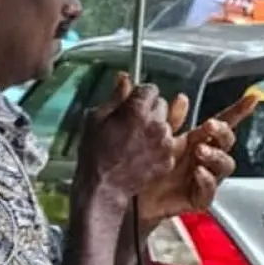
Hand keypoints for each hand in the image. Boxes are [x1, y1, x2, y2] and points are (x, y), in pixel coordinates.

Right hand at [74, 72, 173, 200]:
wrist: (103, 187)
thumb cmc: (94, 153)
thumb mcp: (96, 119)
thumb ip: (115, 97)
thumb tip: (124, 77)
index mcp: (137, 110)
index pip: (150, 88)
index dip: (139, 95)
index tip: (131, 103)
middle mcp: (156, 124)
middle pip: (161, 104)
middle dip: (149, 110)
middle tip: (132, 124)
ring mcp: (165, 142)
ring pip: (167, 124)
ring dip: (155, 128)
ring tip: (137, 141)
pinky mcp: (169, 158)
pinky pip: (168, 143)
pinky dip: (159, 146)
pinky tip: (142, 154)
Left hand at [136, 92, 256, 230]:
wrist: (132, 195)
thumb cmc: (146, 165)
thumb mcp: (158, 138)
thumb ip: (170, 119)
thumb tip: (181, 97)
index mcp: (199, 140)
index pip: (223, 123)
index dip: (238, 111)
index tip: (252, 98)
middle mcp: (206, 158)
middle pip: (226, 142)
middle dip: (222, 132)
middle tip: (209, 126)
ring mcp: (205, 178)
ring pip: (225, 165)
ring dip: (215, 155)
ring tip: (200, 150)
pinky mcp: (199, 198)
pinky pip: (210, 190)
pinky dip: (206, 180)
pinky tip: (197, 172)